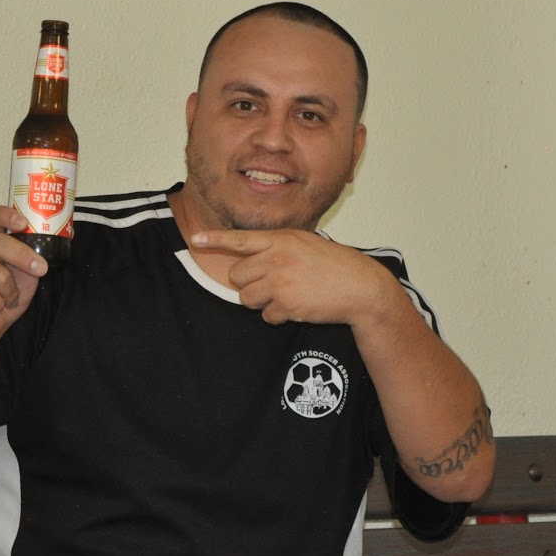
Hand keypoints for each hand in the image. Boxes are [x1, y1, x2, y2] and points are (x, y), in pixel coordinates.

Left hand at [190, 228, 400, 326]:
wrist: (360, 286)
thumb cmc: (334, 265)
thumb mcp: (305, 243)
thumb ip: (278, 246)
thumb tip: (252, 256)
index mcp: (282, 239)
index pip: (240, 239)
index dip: (215, 240)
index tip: (195, 239)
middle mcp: (277, 258)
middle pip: (237, 275)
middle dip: (249, 283)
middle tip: (271, 283)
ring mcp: (281, 281)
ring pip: (247, 298)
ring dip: (262, 301)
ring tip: (286, 295)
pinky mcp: (287, 304)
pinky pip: (266, 316)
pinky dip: (278, 316)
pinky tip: (297, 306)